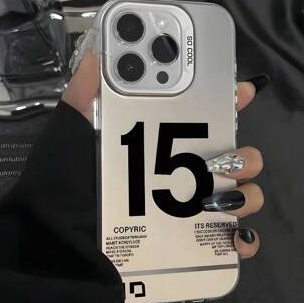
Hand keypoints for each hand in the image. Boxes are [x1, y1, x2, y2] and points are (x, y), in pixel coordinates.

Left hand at [62, 51, 267, 259]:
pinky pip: (234, 241)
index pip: (202, 117)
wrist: (59, 246)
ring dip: (244, 193)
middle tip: (220, 159)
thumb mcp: (70, 138)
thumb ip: (82, 98)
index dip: (226, 100)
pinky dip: (243, 238)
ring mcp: (191, 210)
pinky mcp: (193, 244)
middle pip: (233, 156)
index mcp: (159, 144)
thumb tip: (96, 57)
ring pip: (242, 194)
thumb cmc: (65, 188)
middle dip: (242, 154)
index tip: (241, 90)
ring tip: (215, 199)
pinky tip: (233, 235)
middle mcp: (181, 175)